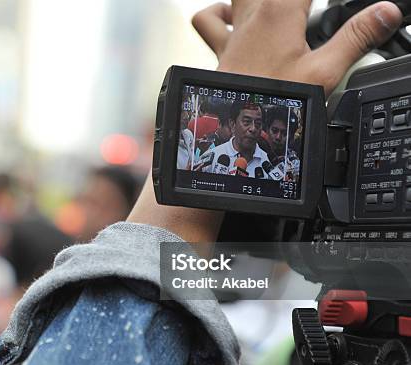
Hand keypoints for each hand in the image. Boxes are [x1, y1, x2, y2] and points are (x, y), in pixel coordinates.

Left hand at [193, 0, 402, 95]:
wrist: (237, 122)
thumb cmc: (274, 99)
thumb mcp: (324, 70)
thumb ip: (356, 38)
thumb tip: (386, 12)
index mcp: (282, 12)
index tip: (340, 3)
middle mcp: (255, 16)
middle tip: (303, 8)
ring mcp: (235, 31)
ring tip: (278, 7)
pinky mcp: (222, 49)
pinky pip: (208, 20)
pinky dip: (217, 13)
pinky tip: (228, 15)